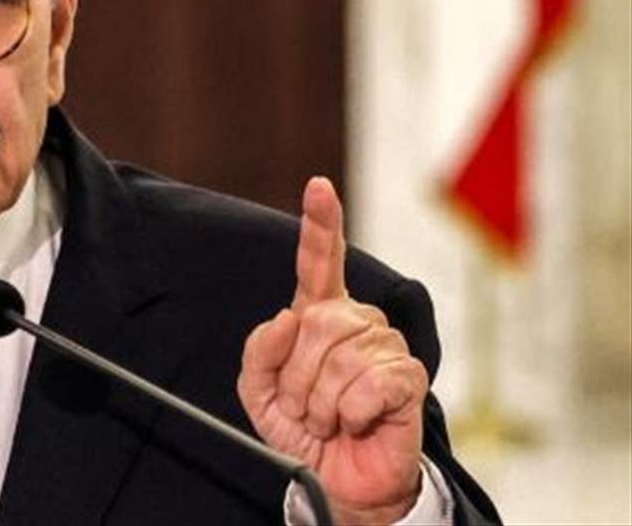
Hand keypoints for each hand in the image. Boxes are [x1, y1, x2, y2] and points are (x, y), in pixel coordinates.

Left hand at [237, 177, 427, 523]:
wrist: (339, 480)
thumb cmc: (304, 432)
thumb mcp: (260, 394)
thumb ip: (258, 353)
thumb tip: (285, 319)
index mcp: (319, 316)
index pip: (319, 263)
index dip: (320, 224)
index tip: (317, 187)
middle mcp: (356, 322)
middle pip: (313, 322)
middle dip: (294, 375)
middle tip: (303, 407)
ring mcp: (385, 345)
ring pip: (338, 356)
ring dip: (320, 400)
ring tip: (329, 417)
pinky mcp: (408, 376)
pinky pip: (367, 383)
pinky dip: (349, 411)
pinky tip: (356, 421)